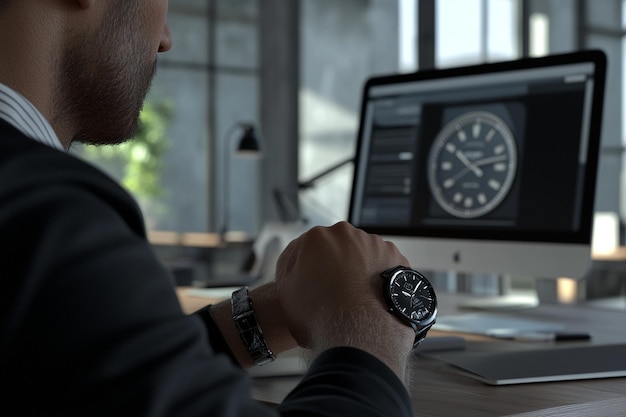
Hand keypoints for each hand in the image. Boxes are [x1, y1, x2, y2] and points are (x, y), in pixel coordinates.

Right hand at [275, 221, 414, 378]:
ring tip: (355, 296)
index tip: (312, 282)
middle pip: (337, 246)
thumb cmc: (321, 317)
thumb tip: (297, 261)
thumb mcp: (285, 294)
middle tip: (333, 290)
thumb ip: (289, 269)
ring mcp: (374, 244)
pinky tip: (372, 295)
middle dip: (334, 263)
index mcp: (316, 238)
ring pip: (362, 253)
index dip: (308, 267)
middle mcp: (346, 234)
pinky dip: (378, 276)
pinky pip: (383, 263)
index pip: (308, 247)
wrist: (361, 334)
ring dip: (358, 268)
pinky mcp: (395, 257)